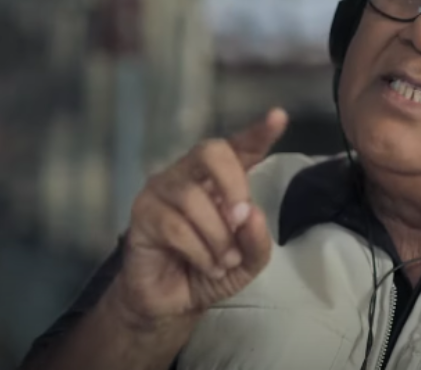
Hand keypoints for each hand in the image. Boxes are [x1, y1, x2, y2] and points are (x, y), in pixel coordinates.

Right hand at [109, 108, 288, 328]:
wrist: (174, 303)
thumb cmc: (213, 269)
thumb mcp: (249, 260)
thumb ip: (258, 239)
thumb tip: (252, 214)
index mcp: (221, 178)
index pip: (239, 147)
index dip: (259, 132)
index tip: (278, 117)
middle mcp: (190, 174)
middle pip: (211, 151)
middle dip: (233, 184)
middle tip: (242, 219)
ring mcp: (163, 190)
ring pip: (194, 199)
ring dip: (217, 237)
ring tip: (225, 261)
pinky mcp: (142, 213)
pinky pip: (175, 226)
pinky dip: (199, 251)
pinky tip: (207, 265)